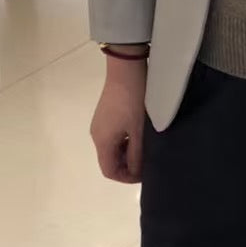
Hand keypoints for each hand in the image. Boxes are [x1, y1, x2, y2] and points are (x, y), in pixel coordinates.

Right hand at [90, 56, 147, 184]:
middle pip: (110, 161)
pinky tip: (139, 135)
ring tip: (146, 148)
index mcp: (103, 141)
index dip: (127, 178)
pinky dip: (125, 142)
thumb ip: (137, 155)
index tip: (145, 174)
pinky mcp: (105, 115)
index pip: (109, 171)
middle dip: (128, 166)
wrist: (126, 69)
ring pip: (112, 149)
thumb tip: (137, 173)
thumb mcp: (139, 131)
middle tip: (149, 161)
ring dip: (127, 153)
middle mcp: (96, 135)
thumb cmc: (133, 101)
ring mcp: (99, 124)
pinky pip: (113, 137)